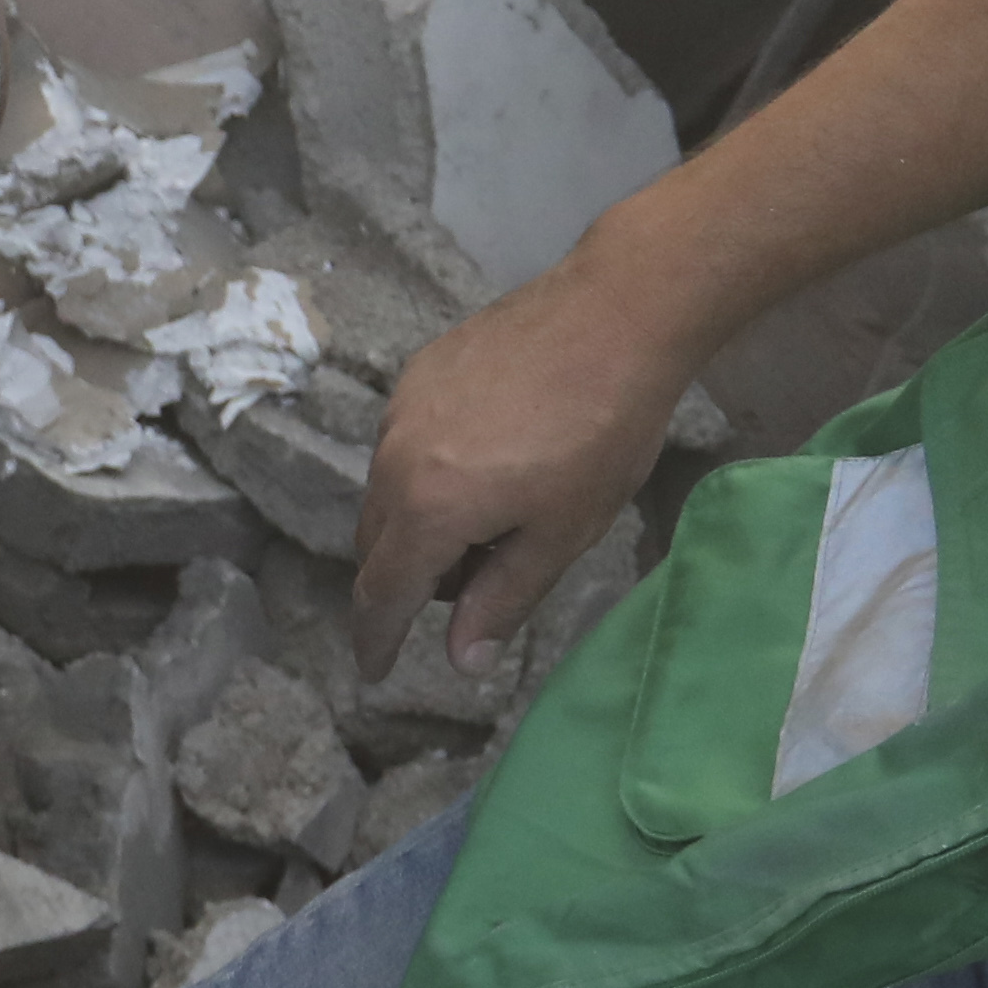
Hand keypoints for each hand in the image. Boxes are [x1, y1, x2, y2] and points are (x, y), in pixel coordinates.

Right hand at [352, 252, 701, 675]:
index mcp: (427, 511)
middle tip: (478, 581)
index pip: (381, 595)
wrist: (614, 314)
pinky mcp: (418, 375)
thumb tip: (460, 660)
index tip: (373, 673)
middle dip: (411, 580)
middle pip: (376, 546)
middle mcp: (393, 462)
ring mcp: (400, 412)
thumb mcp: (561, 534)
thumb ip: (501, 601)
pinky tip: (492, 455)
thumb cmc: (601, 433)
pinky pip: (403, 445)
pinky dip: (428, 473)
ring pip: (386, 494)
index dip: (375, 640)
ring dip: (421, 524)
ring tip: (496, 513)